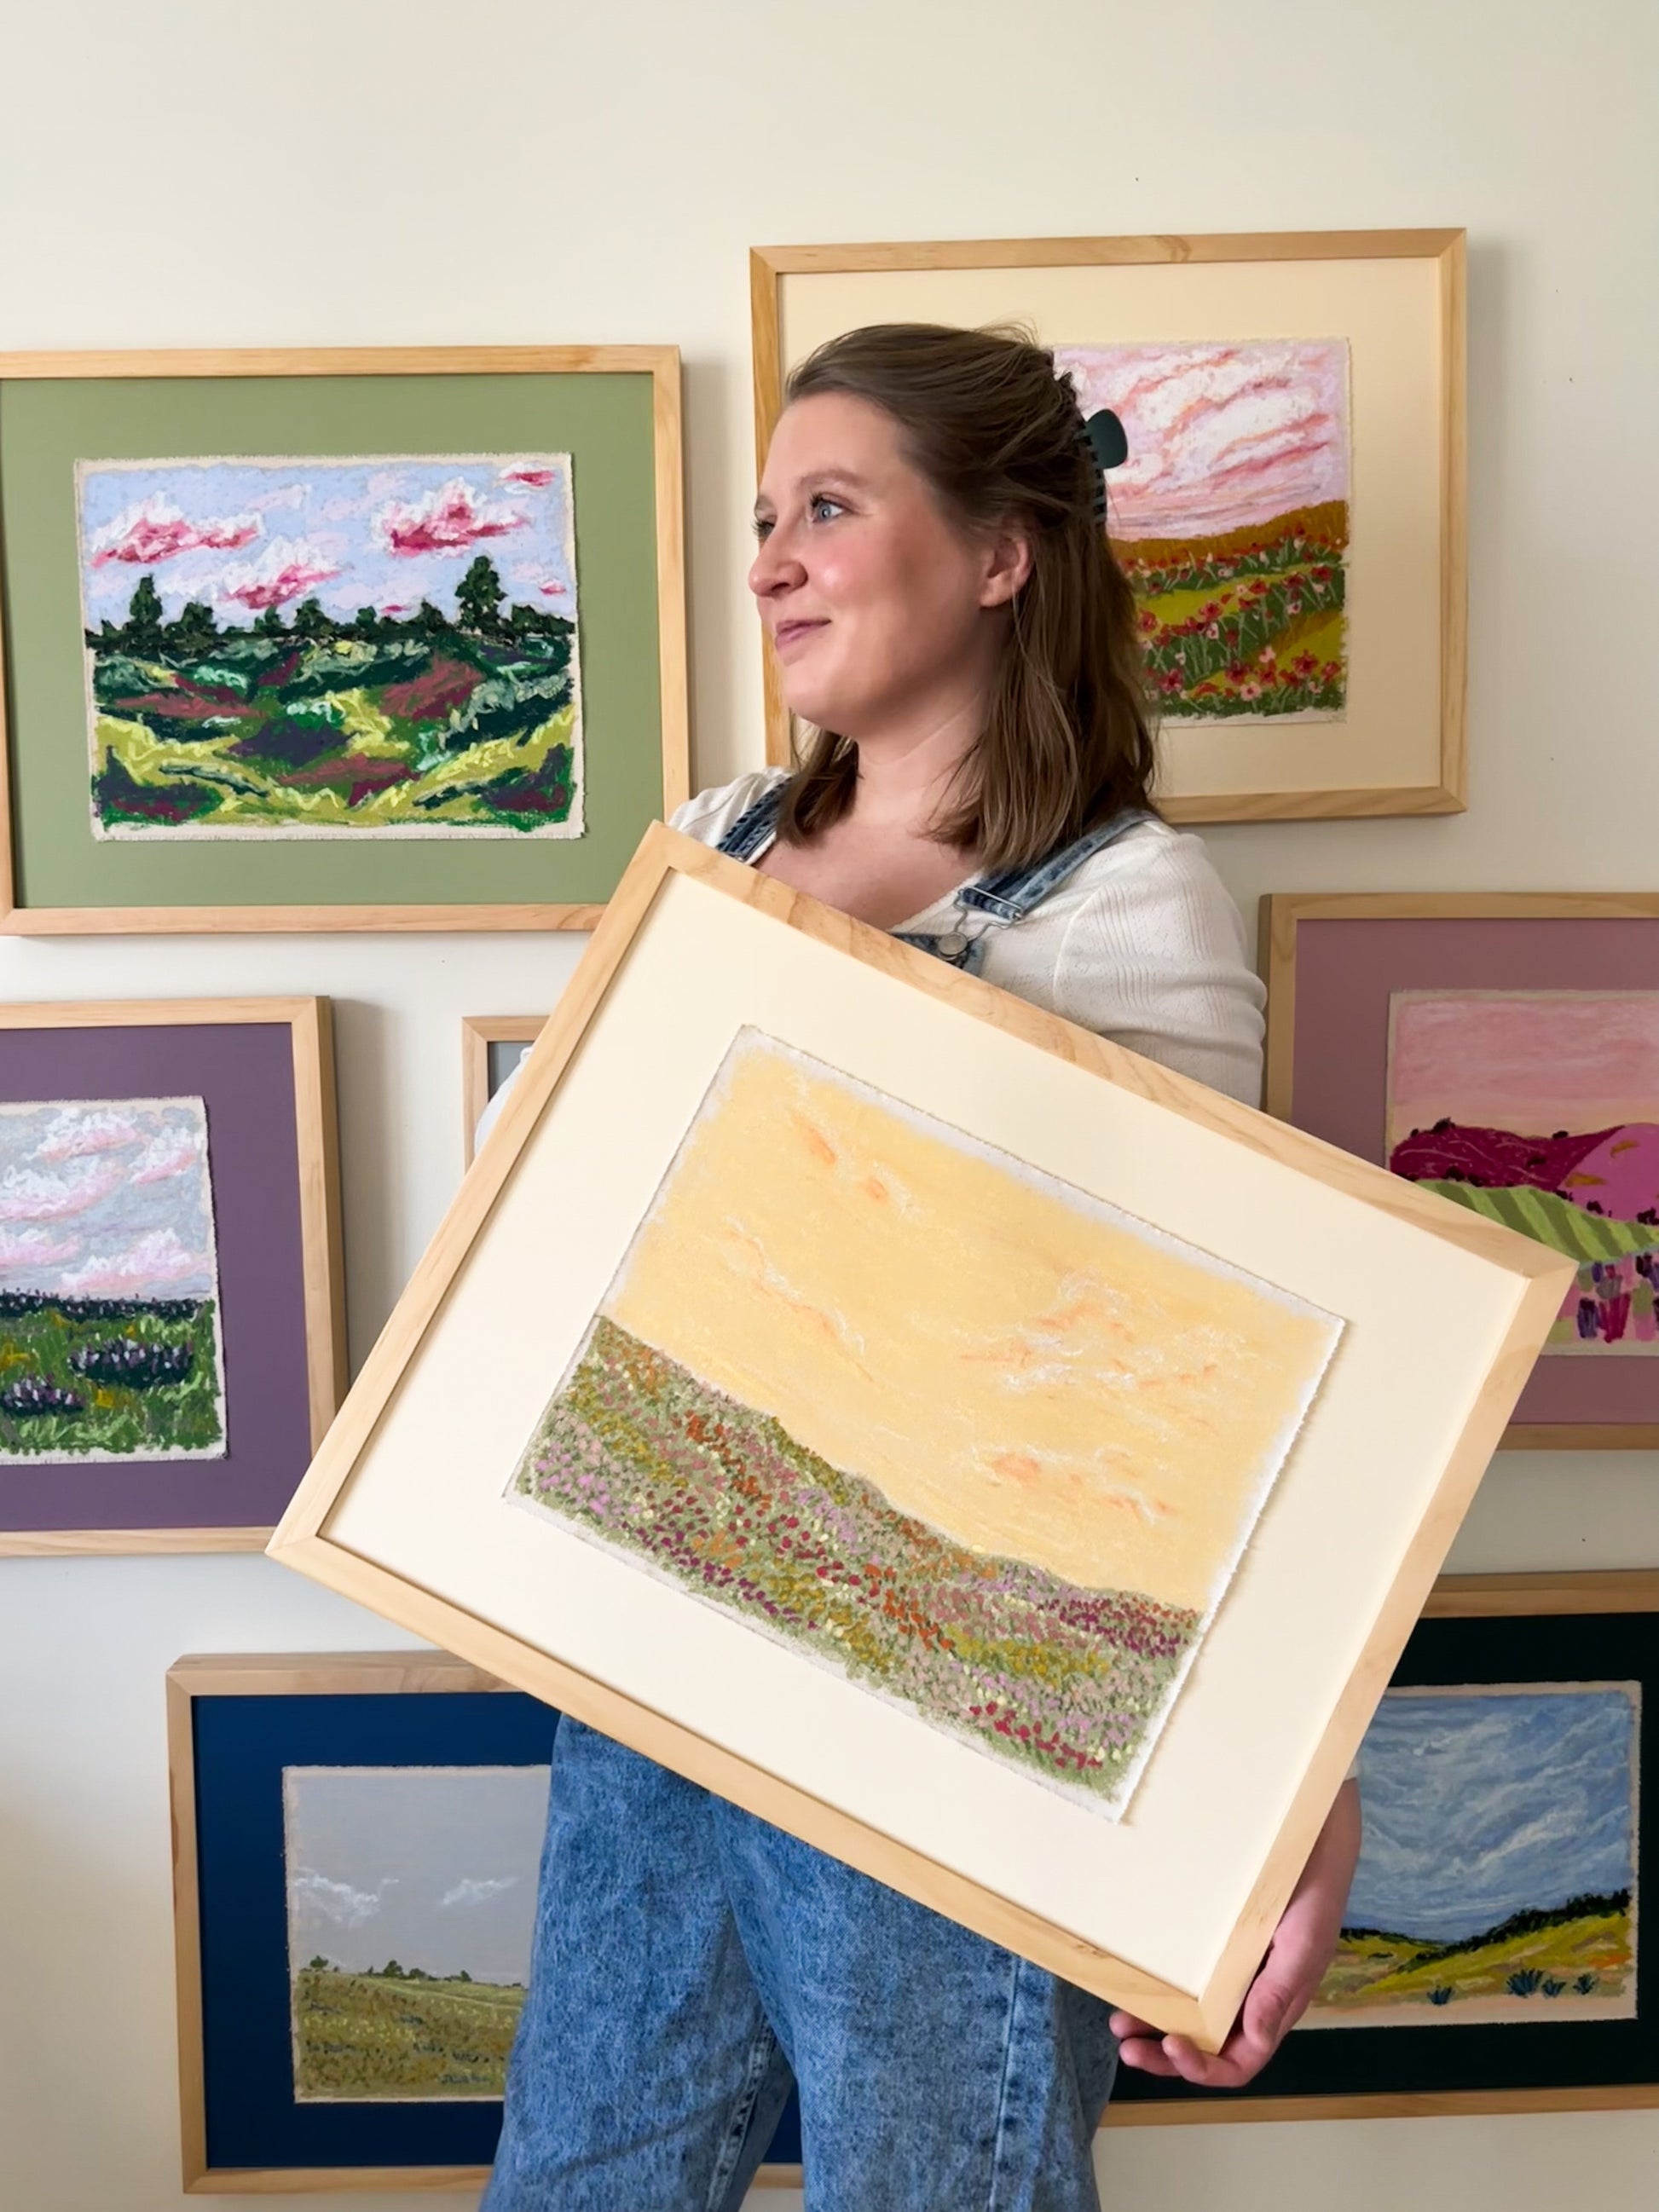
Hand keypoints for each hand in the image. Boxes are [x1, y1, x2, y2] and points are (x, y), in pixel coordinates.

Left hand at [1108, 1778, 1360, 2089]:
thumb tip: (1253, 2040)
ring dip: (1157, 2025)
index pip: (1241, 2059)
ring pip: (1194, 2014)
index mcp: (1276, 2003)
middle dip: (1169, 2056)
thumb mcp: (1305, 1938)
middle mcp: (1252, 1993)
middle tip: (1128, 2046)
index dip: (1206, 2068)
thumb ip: (1280, 1990)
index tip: (1171, 2046)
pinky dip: (1164, 1988)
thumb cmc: (1313, 1881)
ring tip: (1120, 2023)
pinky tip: (1138, 1981)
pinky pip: (1189, 1974)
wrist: (1311, 1821)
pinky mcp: (1217, 1936)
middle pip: (1210, 2045)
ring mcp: (1233, 1965)